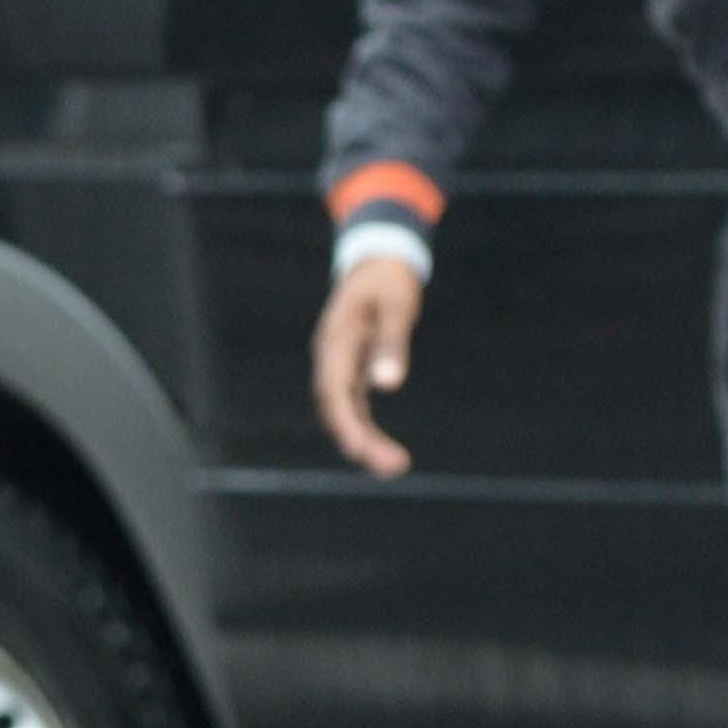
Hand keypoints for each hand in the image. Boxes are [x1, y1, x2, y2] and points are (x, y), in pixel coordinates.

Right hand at [311, 254, 423, 478]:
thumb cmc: (388, 281)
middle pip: (337, 410)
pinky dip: (366, 428)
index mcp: (335, 343)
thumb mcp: (396, 306)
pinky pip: (353, 406)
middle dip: (361, 442)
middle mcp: (331, 359)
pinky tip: (384, 450)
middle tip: (395, 467)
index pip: (333, 393)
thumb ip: (391, 344)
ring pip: (344, 413)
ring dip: (365, 442)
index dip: (346, 424)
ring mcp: (339, 366)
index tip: (363, 451)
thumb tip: (387, 386)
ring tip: (396, 466)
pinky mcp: (351, 370)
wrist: (378, 260)